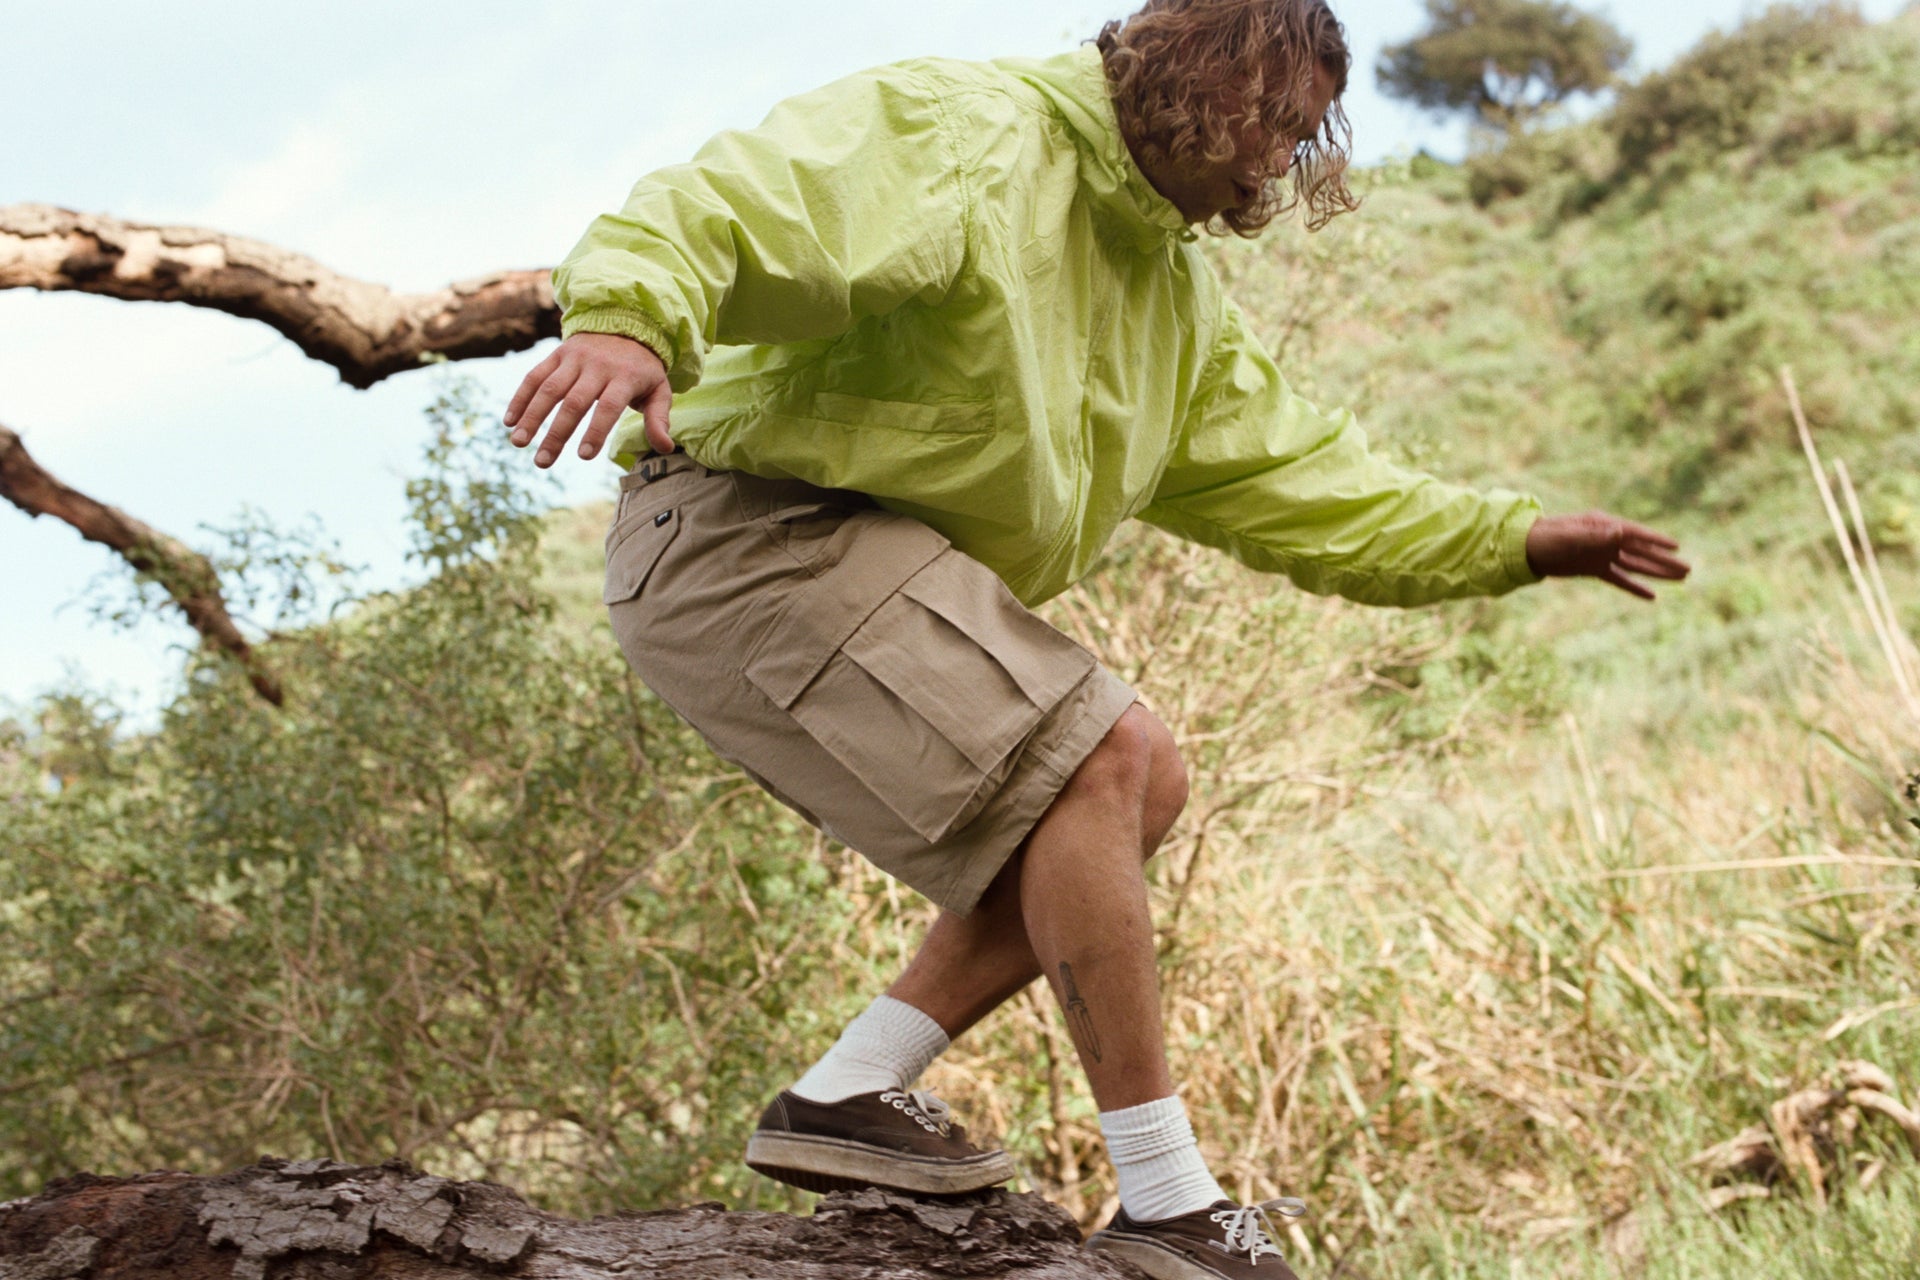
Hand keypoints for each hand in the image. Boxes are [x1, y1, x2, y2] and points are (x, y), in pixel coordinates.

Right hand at [503, 333, 672, 466]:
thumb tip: (665, 448)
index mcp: (624, 377)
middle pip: (573, 402)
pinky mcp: (557, 354)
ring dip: (531, 417)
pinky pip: (535, 376)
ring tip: (518, 443)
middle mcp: (597, 366)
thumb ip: (659, 419)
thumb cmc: (642, 369)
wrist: (626, 324)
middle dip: (556, 434)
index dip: (595, 431)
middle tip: (543, 462)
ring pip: (548, 389)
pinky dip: (520, 398)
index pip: (607, 407)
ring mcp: (574, 358)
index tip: (583, 456)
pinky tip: (510, 421)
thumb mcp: (659, 390)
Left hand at [1525, 511, 1690, 600]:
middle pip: (1642, 552)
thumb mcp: (1569, 536)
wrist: (1524, 547)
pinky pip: (1619, 579)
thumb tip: (1619, 532)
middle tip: (1689, 570)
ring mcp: (1602, 554)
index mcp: (1603, 526)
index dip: (1656, 540)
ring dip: (1657, 573)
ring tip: (1681, 579)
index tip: (1677, 546)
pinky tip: (1652, 596)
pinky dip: (1634, 587)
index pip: (1636, 534)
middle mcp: (1607, 539)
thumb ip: (1594, 536)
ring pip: (1635, 566)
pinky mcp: (1594, 569)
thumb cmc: (1545, 537)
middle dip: (1665, 561)